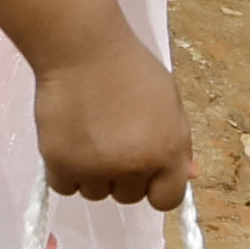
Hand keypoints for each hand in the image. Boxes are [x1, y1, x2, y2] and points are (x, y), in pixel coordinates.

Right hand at [33, 34, 192, 209]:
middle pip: (128, 197)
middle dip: (122, 175)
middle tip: (110, 139)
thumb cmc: (129, 67)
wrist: (81, 48)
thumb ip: (179, 141)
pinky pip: (64, 185)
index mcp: (167, 152)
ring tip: (87, 135)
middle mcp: (134, 166)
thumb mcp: (168, 99)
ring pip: (95, 192)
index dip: (155, 186)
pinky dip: (64, 170)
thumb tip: (188, 174)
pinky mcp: (60, 164)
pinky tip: (68, 141)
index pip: (167, 200)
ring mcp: (95, 168)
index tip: (144, 171)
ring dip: (91, 174)